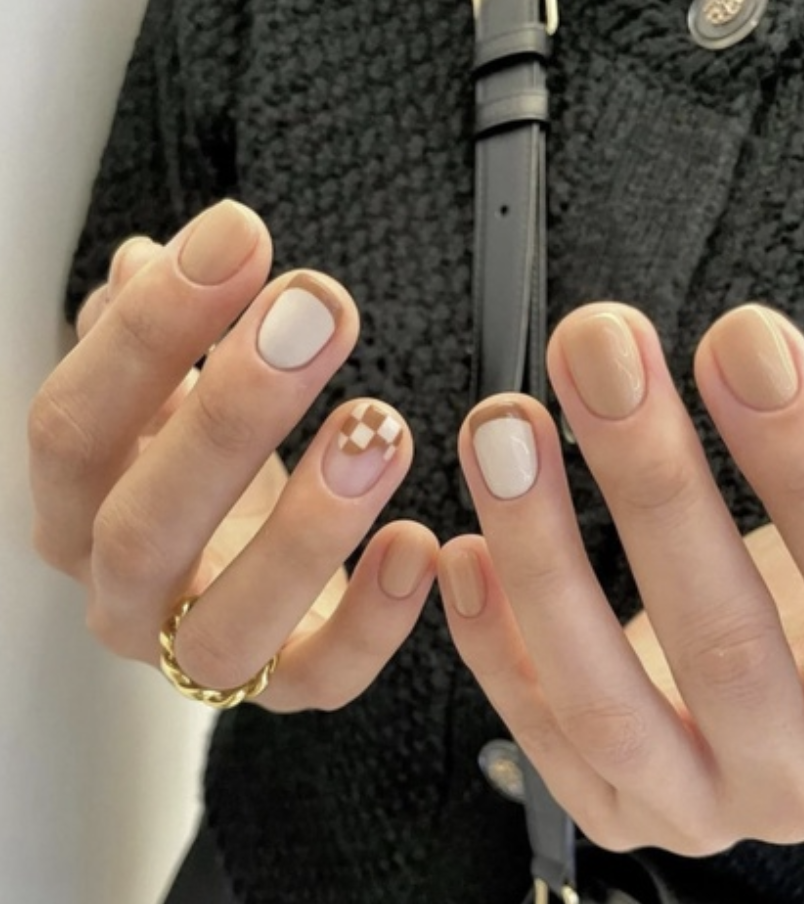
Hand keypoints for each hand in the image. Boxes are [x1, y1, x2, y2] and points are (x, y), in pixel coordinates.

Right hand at [29, 201, 436, 710]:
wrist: (234, 562)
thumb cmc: (201, 469)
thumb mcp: (164, 396)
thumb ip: (153, 337)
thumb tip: (149, 261)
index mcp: (78, 507)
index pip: (74, 426)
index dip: (150, 331)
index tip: (238, 240)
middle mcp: (121, 592)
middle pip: (147, 522)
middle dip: (235, 411)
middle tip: (316, 314)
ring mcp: (197, 654)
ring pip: (230, 620)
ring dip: (309, 524)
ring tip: (378, 429)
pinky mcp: (285, 687)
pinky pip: (324, 677)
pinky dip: (375, 618)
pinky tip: (417, 543)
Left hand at [439, 302, 803, 853]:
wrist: (784, 716)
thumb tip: (756, 354)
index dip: (803, 459)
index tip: (743, 344)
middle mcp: (798, 778)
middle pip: (723, 645)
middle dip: (653, 483)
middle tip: (601, 358)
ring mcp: (696, 807)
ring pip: (607, 703)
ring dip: (542, 554)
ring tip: (505, 432)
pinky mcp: (612, 807)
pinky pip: (540, 733)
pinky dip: (493, 642)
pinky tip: (463, 550)